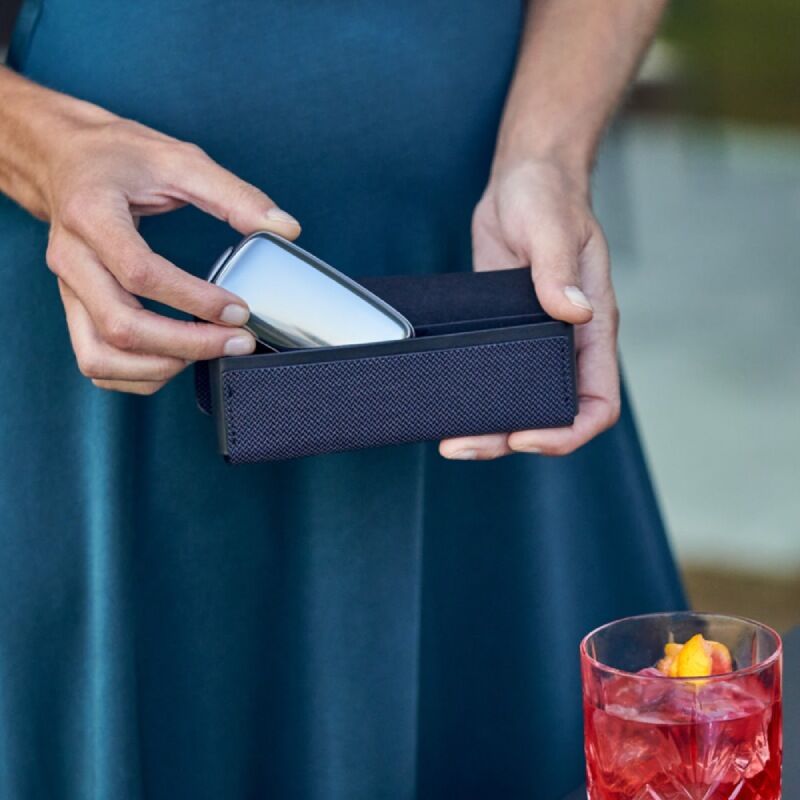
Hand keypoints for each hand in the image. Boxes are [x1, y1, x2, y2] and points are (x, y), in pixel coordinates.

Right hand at [38, 101, 299, 393]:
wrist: (62, 159)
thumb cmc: (118, 157)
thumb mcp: (179, 159)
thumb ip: (235, 195)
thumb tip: (286, 229)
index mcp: (91, 213)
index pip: (140, 272)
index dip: (195, 299)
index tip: (240, 310)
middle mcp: (70, 258)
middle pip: (120, 325)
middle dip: (187, 344)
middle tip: (237, 342)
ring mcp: (67, 289)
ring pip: (99, 356)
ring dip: (158, 368)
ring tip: (206, 352)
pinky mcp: (73, 308)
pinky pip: (95, 363)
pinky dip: (137, 376)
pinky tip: (176, 359)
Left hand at [439, 158, 619, 458]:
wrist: (521, 183)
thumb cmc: (549, 197)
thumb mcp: (554, 227)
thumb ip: (559, 269)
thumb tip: (571, 310)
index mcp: (592, 328)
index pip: (597, 402)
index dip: (568, 430)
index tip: (528, 435)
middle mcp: (565, 343)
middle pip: (550, 415)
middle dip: (511, 438)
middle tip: (462, 444)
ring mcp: (533, 341)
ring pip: (517, 402)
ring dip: (487, 427)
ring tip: (448, 438)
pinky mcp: (502, 332)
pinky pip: (492, 377)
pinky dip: (473, 396)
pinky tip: (446, 405)